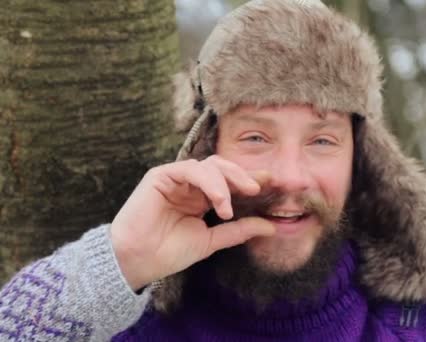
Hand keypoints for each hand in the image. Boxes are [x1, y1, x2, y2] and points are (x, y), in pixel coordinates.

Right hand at [109, 156, 274, 290]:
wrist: (138, 260)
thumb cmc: (169, 252)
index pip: (230, 181)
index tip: (272, 183)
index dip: (250, 179)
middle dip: (242, 175)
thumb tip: (271, 226)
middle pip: (223, 168)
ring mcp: (177, 178)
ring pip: (209, 166)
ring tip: (228, 208)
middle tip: (257, 188)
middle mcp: (191, 184)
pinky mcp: (162, 175)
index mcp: (203, 197)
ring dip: (225, 183)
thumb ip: (238, 231)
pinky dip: (208, 182)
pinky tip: (218, 201)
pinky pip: (191, 169)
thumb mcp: (211, 240)